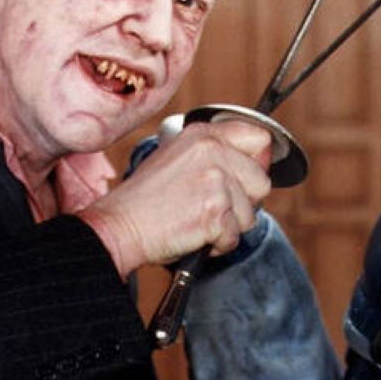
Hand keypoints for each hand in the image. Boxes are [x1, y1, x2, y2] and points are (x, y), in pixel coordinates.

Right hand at [79, 120, 272, 277]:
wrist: (119, 226)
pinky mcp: (215, 213)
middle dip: (244, 203)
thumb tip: (255, 163)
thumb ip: (214, 154)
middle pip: (262, 182)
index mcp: (203, 135)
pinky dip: (217, 244)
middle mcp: (212, 151)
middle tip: (212, 208)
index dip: (258, 162)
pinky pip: (234, 237)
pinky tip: (194, 234)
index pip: (260, 138)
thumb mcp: (177, 157)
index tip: (246, 177)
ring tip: (197, 220)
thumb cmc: (145, 199)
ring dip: (229, 226)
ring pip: (250, 214)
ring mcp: (216, 182)